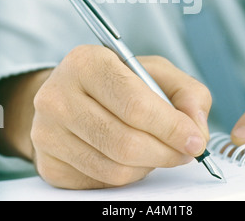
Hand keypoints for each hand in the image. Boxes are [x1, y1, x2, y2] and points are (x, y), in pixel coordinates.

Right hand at [31, 46, 211, 188]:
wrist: (70, 95)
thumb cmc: (117, 81)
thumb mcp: (155, 71)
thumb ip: (186, 92)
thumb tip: (196, 129)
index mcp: (87, 63)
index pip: (135, 104)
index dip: (171, 127)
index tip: (194, 140)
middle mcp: (59, 96)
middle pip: (125, 141)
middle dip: (166, 152)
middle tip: (184, 151)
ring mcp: (48, 132)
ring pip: (115, 168)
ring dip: (148, 165)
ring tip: (156, 148)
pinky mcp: (49, 163)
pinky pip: (101, 182)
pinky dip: (127, 174)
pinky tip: (130, 156)